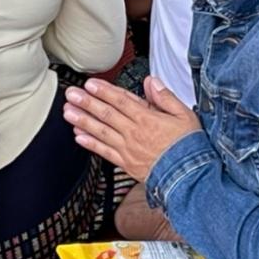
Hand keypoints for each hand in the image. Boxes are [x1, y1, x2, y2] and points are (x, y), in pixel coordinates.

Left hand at [63, 76, 200, 181]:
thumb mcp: (184, 115)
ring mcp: (128, 149)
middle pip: (106, 114)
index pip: (121, 100)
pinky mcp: (126, 163)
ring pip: (101, 131)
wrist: (189, 177)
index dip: (104, 91)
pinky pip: (104, 152)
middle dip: (87, 102)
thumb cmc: (188, 146)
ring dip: (83, 120)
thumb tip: (151, 82)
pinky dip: (91, 144)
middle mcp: (134, 133)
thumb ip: (165, 97)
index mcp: (148, 118)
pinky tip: (79, 136)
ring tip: (68, 112)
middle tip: (72, 94)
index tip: (90, 84)